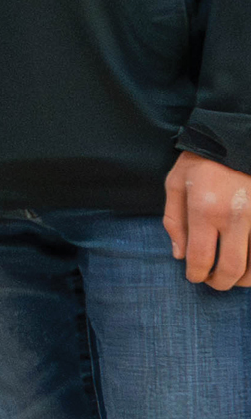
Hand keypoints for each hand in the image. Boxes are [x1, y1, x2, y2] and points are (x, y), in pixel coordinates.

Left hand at [170, 151, 250, 291]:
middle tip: (215, 281)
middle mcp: (237, 215)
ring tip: (235, 275)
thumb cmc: (203, 160)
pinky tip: (250, 263)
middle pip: (233, 268)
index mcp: (206, 209)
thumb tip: (180, 256)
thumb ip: (175, 221)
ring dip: (246, 278)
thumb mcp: (176, 183)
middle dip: (221, 283)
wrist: (237, 135)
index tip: (195, 276)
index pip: (200, 258)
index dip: (196, 275)